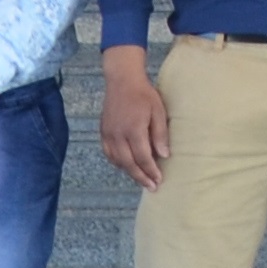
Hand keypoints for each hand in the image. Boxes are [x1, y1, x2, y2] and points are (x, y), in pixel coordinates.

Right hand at [99, 51, 170, 188]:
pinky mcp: (102, 132)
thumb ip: (160, 134)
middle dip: (140, 177)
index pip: (142, 158)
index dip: (151, 171)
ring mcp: (108, 134)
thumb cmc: (144, 95)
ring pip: (117, 161)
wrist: (122, 81)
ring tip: (141, 179)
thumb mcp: (158, 112)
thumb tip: (164, 155)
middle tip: (151, 187)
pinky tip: (126, 165)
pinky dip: (117, 163)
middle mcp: (118, 135)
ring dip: (129, 172)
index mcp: (133, 130)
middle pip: (128, 163)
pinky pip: (108, 153)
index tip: (159, 180)